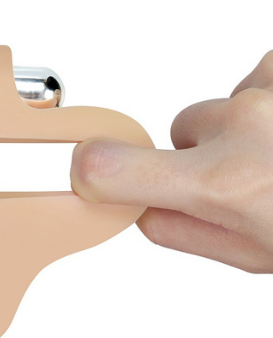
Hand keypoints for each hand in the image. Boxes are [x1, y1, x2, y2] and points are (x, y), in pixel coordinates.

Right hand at [70, 50, 272, 273]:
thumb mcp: (253, 254)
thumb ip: (180, 231)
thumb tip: (140, 206)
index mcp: (226, 184)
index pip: (111, 169)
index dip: (90, 173)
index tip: (84, 174)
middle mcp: (244, 125)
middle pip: (180, 130)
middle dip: (201, 155)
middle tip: (248, 183)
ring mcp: (267, 90)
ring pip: (221, 107)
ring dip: (241, 131)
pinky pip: (255, 83)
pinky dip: (267, 106)